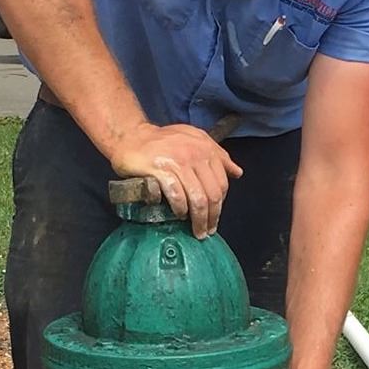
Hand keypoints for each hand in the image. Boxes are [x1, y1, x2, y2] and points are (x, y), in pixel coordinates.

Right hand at [107, 123, 240, 237]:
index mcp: (205, 148)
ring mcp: (177, 162)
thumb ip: (217, 155)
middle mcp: (194, 154)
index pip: (222, 183)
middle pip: (212, 194)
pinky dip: (181, 208)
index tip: (215, 217)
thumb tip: (237, 172)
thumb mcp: (194, 140)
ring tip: (197, 231)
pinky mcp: (160, 170)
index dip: (220, 204)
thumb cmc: (162, 141)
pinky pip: (177, 195)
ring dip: (199, 219)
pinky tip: (180, 216)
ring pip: (197, 198)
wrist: (131, 136)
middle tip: (207, 231)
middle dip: (212, 217)